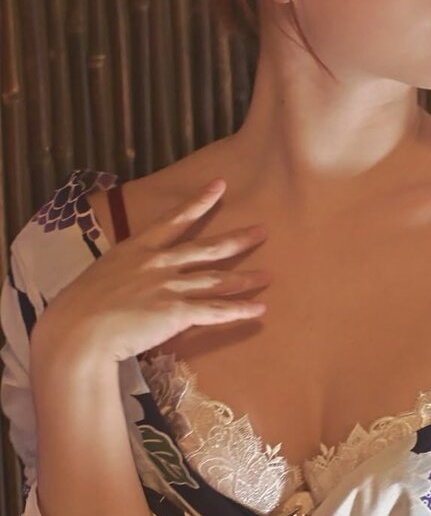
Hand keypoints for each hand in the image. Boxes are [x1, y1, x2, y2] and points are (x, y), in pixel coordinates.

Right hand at [31, 179, 269, 363]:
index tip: (220, 186)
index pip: (174, 220)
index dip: (199, 202)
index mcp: (136, 249)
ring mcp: (169, 286)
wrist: (78, 329)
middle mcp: (157, 262)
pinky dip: (239, 310)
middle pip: (207, 248)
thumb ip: (123, 272)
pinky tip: (259, 308)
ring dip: (245, 279)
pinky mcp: (177, 311)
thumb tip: (130, 277)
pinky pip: (215, 310)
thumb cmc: (79, 307)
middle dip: (237, 239)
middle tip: (263, 232)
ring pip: (217, 279)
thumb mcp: (101, 275)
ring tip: (267, 276)